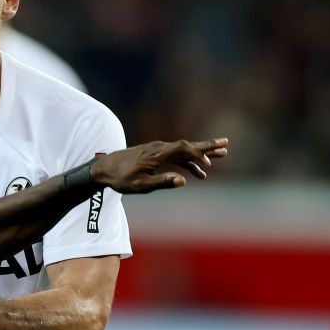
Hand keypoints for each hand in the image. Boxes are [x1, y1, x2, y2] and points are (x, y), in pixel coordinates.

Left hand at [91, 138, 228, 192]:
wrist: (103, 169)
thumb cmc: (120, 179)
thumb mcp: (140, 185)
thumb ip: (163, 182)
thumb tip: (183, 181)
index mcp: (157, 154)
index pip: (183, 149)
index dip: (197, 155)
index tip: (209, 164)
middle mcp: (159, 148)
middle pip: (187, 145)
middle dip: (207, 146)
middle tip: (226, 144)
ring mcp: (158, 150)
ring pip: (184, 150)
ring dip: (201, 154)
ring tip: (221, 155)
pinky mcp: (155, 154)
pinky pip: (176, 157)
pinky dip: (189, 163)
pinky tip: (198, 173)